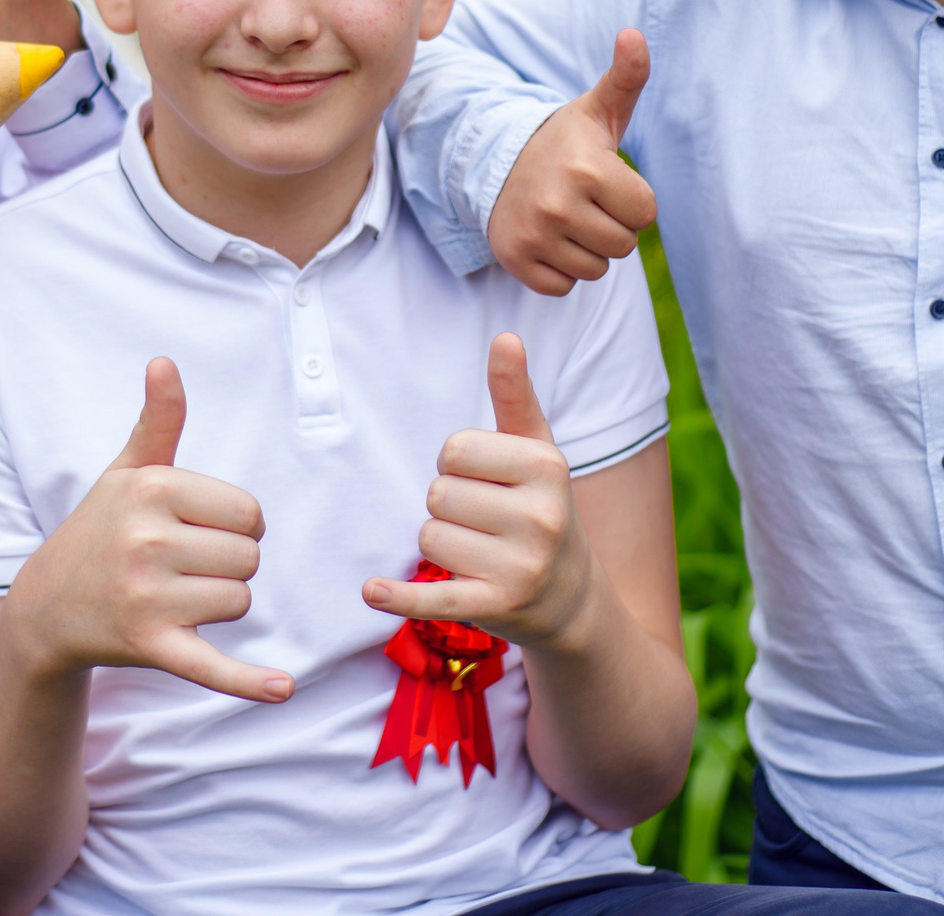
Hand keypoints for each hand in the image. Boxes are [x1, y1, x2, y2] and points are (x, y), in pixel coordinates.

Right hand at [4, 358, 291, 702]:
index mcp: (151, 488)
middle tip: (180, 569)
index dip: (233, 526)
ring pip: (239, 603)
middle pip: (249, 558)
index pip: (250, 513)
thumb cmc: (100, 530)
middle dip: (226, 567)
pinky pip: (212, 665)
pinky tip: (283, 688)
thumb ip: (157, 420)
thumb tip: (164, 362)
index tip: (194, 532)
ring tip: (173, 598)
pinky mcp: (148, 646)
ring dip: (219, 606)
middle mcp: (146, 539)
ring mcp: (145, 596)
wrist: (46, 608)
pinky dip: (248, 682)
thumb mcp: (126, 471)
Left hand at [364, 334, 597, 652]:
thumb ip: (515, 394)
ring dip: (440, 546)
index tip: (484, 480)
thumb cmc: (541, 506)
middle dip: (448, 505)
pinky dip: (399, 597)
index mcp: (546, 467)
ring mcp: (521, 567)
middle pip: (438, 494)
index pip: (454, 449)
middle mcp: (540, 517)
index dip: (457, 463)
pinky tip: (372, 591)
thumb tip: (505, 336)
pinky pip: (433, 598)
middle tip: (483, 521)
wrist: (571, 597)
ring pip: (430, 539)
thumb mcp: (536, 449)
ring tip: (480, 552)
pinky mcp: (496, 607)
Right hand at [487, 31, 656, 295]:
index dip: (633, 199)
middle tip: (588, 201)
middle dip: (613, 225)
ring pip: (596, 270)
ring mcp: (534, 234)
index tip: (609, 182)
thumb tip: (635, 34)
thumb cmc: (564, 140)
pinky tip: (550, 238)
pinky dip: (562, 269)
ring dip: (589, 249)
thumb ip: (626, 76)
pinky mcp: (515, 260)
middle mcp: (558, 204)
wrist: (496, 162)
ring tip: (569, 218)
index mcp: (587, 168)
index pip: (646, 213)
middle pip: (623, 245)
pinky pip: (564, 286)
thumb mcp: (597, 109)